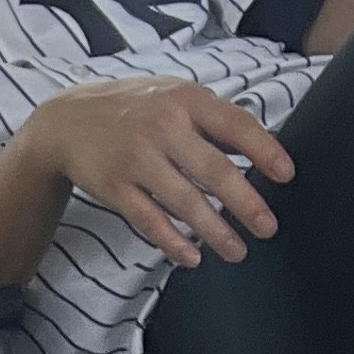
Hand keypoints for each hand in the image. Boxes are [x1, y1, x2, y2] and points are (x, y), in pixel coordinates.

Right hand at [18, 75, 292, 269]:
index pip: (235, 125)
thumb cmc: (132, 109)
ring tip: (238, 251)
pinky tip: (192, 256)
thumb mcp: (173, 96)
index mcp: (185, 99)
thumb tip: (260, 148)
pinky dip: (172, 241)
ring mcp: (136, 159)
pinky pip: (149, 220)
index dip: (264, 151)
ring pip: (184, 201)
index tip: (287, 175)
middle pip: (214, 170)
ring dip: (215, 231)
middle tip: (268, 227)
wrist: (65, 121)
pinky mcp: (114, 188)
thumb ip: (211, 120)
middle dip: (245, 203)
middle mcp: (162, 127)